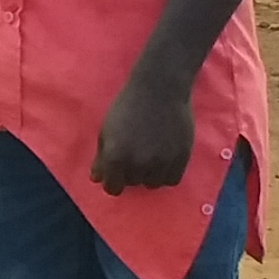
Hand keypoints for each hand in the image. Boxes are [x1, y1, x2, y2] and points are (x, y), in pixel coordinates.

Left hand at [93, 55, 200, 191]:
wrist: (160, 89)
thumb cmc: (127, 106)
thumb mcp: (106, 130)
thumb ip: (101, 156)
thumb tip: (97, 179)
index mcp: (116, 157)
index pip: (112, 188)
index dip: (112, 181)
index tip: (115, 173)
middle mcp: (138, 164)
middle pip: (132, 183)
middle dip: (129, 172)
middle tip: (133, 153)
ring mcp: (161, 162)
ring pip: (152, 184)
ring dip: (148, 174)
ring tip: (149, 156)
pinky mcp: (181, 158)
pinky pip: (172, 180)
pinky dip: (166, 173)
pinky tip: (162, 159)